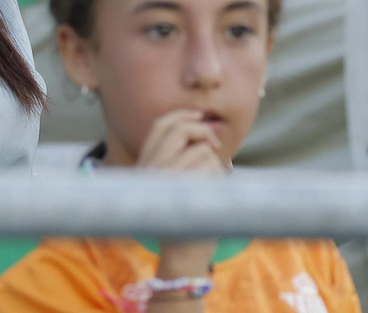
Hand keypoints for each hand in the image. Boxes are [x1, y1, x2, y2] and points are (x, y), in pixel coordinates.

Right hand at [139, 109, 226, 276]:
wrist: (181, 253)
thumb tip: (211, 125)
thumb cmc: (181, 216)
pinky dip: (223, 178)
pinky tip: (216, 194)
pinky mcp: (189, 189)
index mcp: (144, 164)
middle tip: (214, 145)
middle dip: (203, 131)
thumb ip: (180, 155)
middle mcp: (151, 168)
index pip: (160, 125)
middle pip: (181, 129)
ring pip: (203, 151)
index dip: (182, 114)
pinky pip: (215, 170)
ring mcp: (169, 179)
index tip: (200, 115)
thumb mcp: (168, 182)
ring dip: (217, 164)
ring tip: (213, 183)